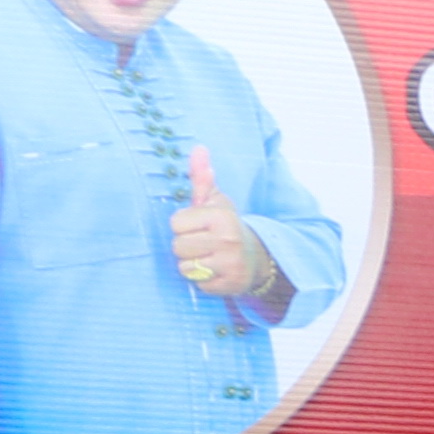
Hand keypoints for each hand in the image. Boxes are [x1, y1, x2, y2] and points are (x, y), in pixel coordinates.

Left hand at [169, 143, 270, 304]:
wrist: (257, 257)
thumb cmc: (226, 226)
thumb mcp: (216, 202)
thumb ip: (202, 178)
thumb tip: (198, 148)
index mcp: (221, 216)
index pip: (176, 223)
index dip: (183, 225)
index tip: (199, 226)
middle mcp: (227, 240)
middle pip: (178, 246)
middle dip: (186, 246)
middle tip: (203, 243)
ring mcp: (230, 264)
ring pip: (185, 267)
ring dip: (192, 264)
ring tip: (207, 258)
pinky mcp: (229, 285)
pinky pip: (198, 284)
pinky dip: (203, 280)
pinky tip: (215, 271)